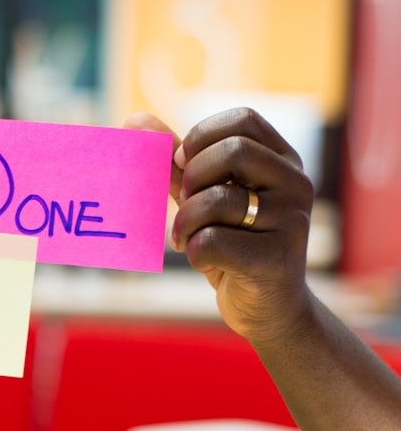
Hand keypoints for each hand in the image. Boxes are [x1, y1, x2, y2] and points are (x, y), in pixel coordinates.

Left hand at [125, 108, 315, 345]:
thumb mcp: (204, 201)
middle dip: (192, 179)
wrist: (267, 310)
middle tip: (185, 204)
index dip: (201, 137)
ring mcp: (292, 221)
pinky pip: (212, 242)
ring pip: (217, 200)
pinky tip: (203, 262)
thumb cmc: (233, 248)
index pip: (243, 120)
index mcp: (282, 162)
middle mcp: (296, 184)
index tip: (183, 165)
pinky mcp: (277, 259)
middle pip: (233, 152)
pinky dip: (193, 251)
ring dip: (185, 222)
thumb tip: (134, 121)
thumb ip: (175, 164)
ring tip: (185, 238)